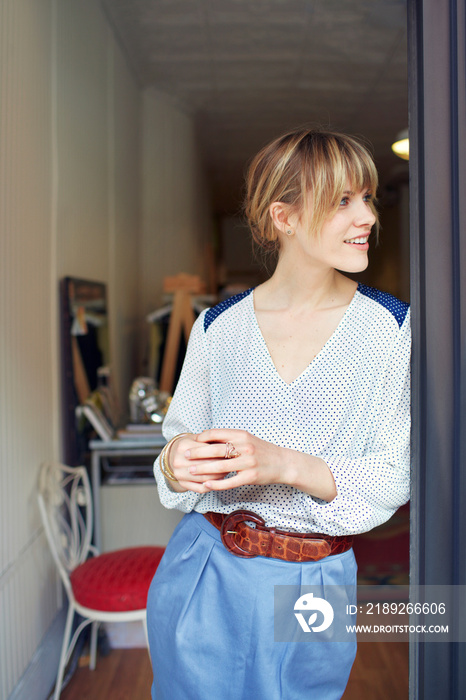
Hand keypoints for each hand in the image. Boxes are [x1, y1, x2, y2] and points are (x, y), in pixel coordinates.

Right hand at [167, 434, 230, 492]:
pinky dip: (212, 486)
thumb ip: (210, 439)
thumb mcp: (197, 438)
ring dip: (219, 476)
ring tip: (228, 471)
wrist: (173, 456)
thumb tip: (228, 443)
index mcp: (183, 446)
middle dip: (221, 464)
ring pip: (205, 478)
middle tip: (232, 463)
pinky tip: (219, 481)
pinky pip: (200, 488)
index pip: (206, 450)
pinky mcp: (182, 484)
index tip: (231, 452)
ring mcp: (179, 474)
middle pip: (206, 464)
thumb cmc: (190, 445)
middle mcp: (178, 461)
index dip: (220, 451)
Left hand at [182, 429, 336, 501]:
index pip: (216, 434)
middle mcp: (244, 447)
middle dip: (197, 453)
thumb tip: (208, 438)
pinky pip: (229, 481)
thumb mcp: (247, 439)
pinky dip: (216, 483)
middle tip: (185, 456)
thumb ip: (230, 438)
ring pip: (220, 466)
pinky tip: (206, 485)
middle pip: (215, 449)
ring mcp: (248, 462)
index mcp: (241, 435)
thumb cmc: (261, 450)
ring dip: (203, 469)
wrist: (282, 463)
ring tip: (191, 470)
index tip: (192, 442)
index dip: (202, 438)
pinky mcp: (251, 477)